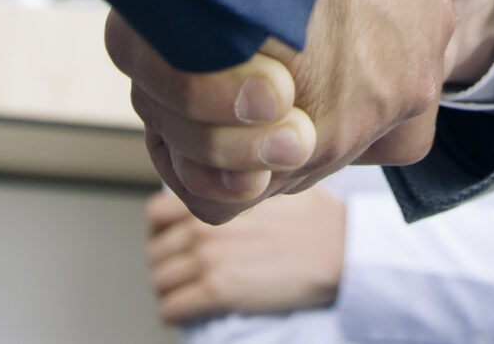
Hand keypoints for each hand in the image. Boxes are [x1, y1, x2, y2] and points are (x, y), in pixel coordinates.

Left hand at [143, 186, 346, 322]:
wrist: (338, 247)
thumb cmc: (316, 216)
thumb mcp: (273, 181)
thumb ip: (239, 185)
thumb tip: (230, 189)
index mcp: (214, 197)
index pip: (156, 215)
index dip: (161, 231)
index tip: (173, 241)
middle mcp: (203, 226)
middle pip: (155, 252)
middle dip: (168, 264)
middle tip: (186, 272)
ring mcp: (208, 259)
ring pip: (160, 282)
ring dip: (172, 290)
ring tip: (190, 292)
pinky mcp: (218, 292)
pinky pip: (172, 308)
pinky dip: (177, 312)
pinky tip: (192, 310)